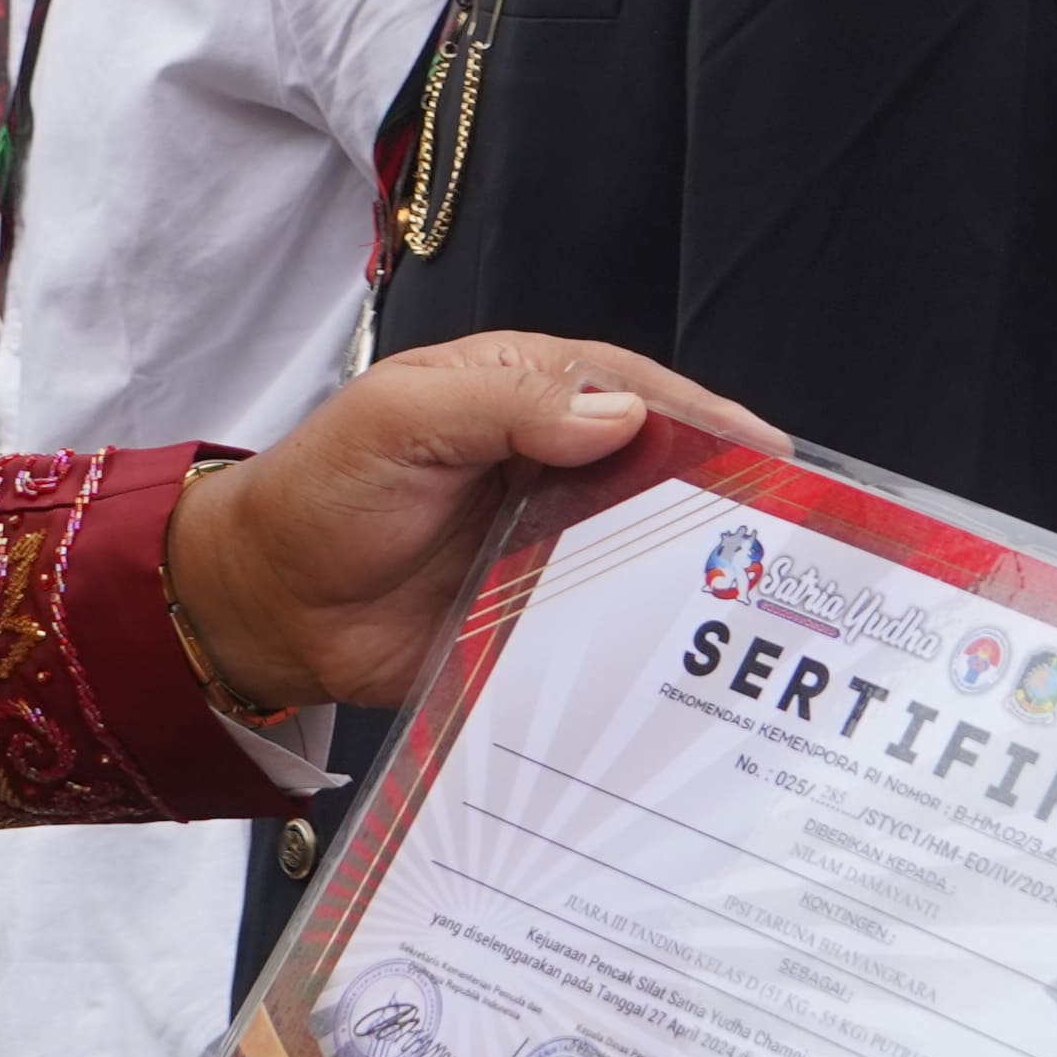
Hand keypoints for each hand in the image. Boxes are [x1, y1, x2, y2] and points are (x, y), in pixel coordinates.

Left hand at [161, 333, 776, 716]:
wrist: (264, 606)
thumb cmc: (322, 490)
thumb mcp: (404, 417)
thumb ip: (506, 403)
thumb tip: (619, 412)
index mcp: (525, 395)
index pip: (636, 393)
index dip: (706, 420)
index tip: (771, 455)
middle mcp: (551, 466)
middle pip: (659, 475)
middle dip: (723, 500)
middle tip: (792, 538)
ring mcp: (549, 545)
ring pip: (643, 551)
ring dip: (696, 574)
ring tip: (767, 607)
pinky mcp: (537, 617)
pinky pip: (605, 624)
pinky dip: (647, 638)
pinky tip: (693, 663)